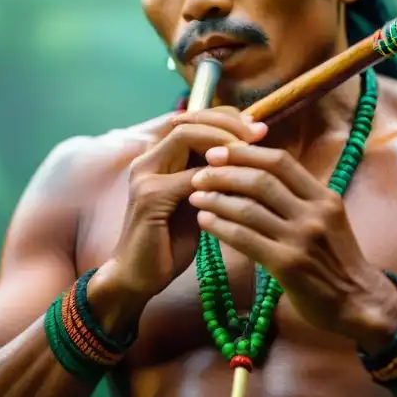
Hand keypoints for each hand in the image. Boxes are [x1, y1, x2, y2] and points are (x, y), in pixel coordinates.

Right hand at [95, 108, 267, 312]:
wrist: (138, 277)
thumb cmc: (171, 242)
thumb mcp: (197, 202)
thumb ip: (212, 178)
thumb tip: (250, 155)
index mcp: (159, 158)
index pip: (193, 120)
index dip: (225, 118)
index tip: (257, 127)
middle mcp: (148, 160)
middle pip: (189, 121)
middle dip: (227, 123)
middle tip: (258, 132)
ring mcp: (145, 176)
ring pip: (186, 137)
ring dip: (222, 141)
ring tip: (250, 149)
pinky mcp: (149, 198)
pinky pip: (189, 176)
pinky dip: (216, 175)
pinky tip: (238, 180)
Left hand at [188, 144, 396, 350]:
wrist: (359, 301)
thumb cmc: (338, 259)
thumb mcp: (328, 218)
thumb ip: (299, 197)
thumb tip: (258, 173)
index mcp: (324, 197)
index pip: (281, 161)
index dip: (246, 153)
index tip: (219, 151)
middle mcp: (314, 213)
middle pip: (261, 180)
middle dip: (225, 173)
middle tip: (200, 172)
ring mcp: (301, 239)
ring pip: (248, 208)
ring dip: (216, 199)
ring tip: (195, 195)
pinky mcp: (287, 265)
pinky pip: (245, 239)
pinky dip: (219, 226)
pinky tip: (204, 221)